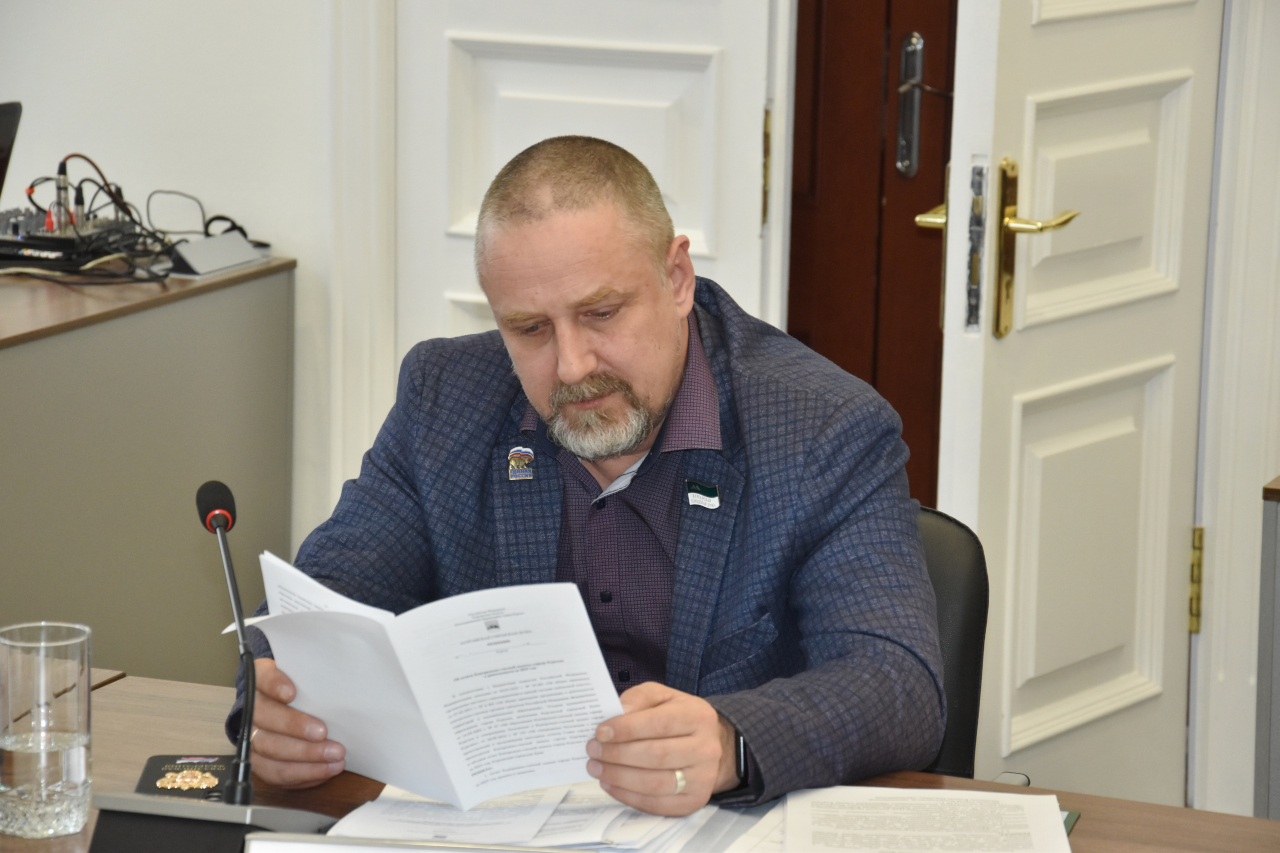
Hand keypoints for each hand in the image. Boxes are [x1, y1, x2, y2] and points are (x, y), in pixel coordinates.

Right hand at [248, 658, 345, 786]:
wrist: (304, 710)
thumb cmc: (312, 691)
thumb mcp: (316, 677)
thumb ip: (323, 675)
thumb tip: (346, 680)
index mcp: (264, 679)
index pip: (262, 676)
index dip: (274, 684)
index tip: (291, 693)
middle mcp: (254, 707)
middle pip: (263, 716)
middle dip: (294, 727)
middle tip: (323, 732)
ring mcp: (253, 735)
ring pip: (268, 748)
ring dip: (304, 756)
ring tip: (334, 756)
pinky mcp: (261, 761)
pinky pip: (275, 773)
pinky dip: (303, 774)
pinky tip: (326, 769)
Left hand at [586, 682, 738, 815]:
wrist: (709, 745)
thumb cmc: (678, 718)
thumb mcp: (663, 697)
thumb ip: (639, 698)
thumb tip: (616, 713)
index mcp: (698, 716)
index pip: (660, 724)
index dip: (627, 729)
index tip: (601, 732)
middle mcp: (706, 749)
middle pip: (657, 755)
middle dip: (618, 754)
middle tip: (592, 751)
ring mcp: (702, 779)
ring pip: (655, 783)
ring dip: (619, 777)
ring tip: (597, 768)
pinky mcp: (694, 801)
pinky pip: (656, 804)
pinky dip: (628, 796)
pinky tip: (610, 784)